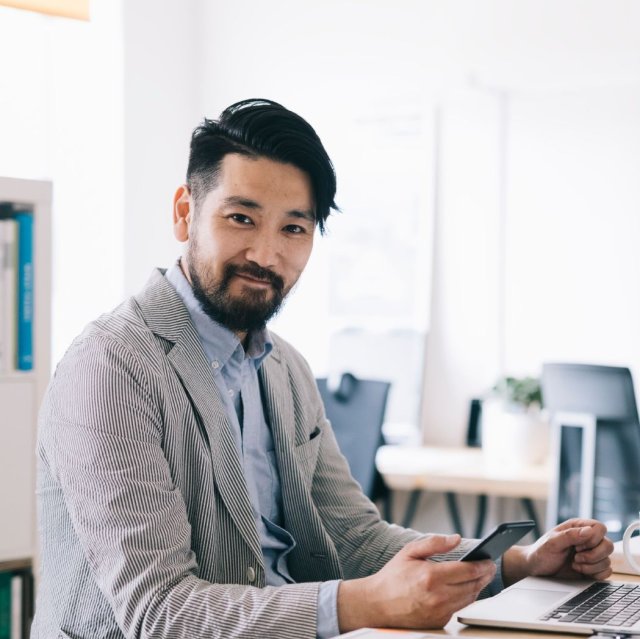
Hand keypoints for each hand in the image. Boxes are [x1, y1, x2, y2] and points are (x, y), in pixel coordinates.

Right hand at [337, 534, 496, 631]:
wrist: (378, 603)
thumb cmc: (393, 576)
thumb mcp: (410, 552)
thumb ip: (434, 543)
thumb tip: (456, 538)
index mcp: (431, 576)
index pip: (468, 571)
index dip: (482, 565)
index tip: (489, 559)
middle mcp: (437, 596)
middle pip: (473, 585)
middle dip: (485, 575)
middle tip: (490, 566)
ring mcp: (439, 611)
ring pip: (469, 598)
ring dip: (478, 587)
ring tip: (481, 576)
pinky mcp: (439, 621)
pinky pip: (459, 608)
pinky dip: (465, 598)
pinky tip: (465, 588)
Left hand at [503, 518, 613, 584]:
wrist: (536, 569)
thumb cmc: (541, 552)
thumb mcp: (552, 542)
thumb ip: (570, 535)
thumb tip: (589, 531)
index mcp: (577, 528)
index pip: (600, 528)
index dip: (593, 539)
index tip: (577, 546)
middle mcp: (587, 540)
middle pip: (608, 545)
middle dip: (593, 555)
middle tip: (576, 557)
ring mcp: (591, 554)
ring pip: (608, 560)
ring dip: (591, 566)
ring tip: (574, 564)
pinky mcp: (593, 568)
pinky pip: (607, 572)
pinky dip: (595, 574)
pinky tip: (581, 571)